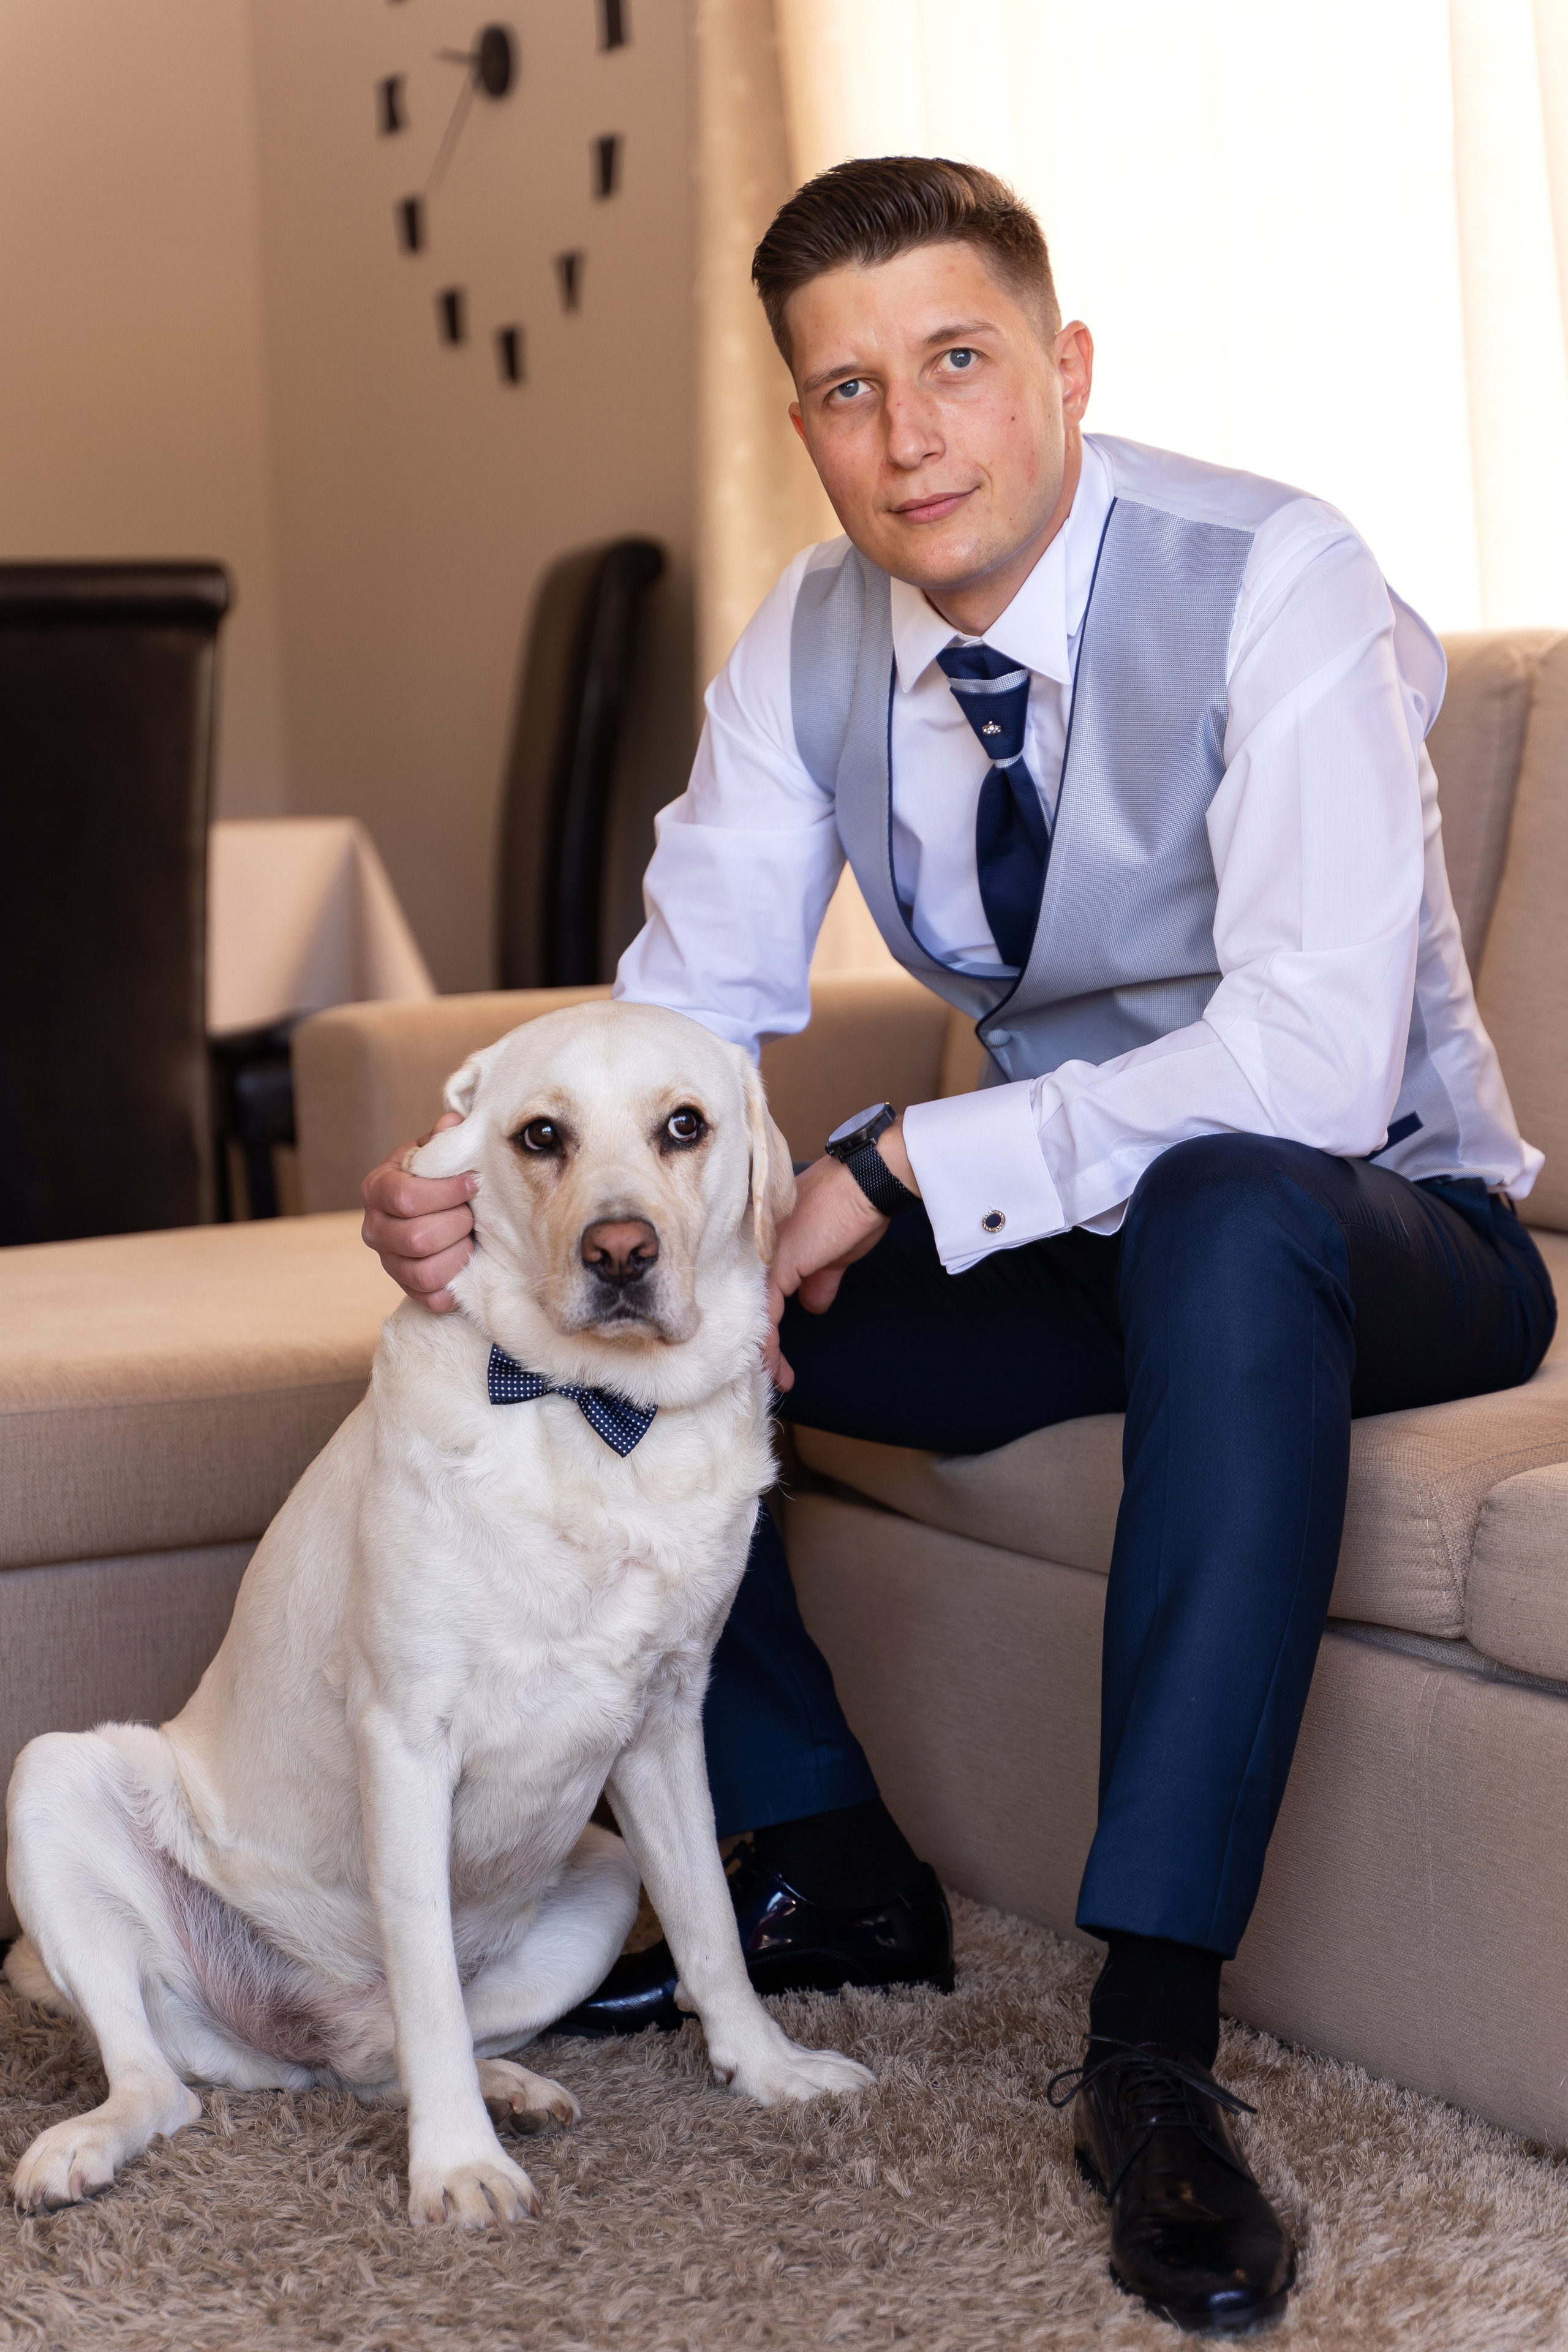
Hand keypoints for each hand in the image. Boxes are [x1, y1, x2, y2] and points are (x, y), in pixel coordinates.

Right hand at [360, 1111, 477, 1312]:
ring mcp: (389, 1263)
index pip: (407, 1198)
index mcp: (377, 1189)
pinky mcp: (408, 1289)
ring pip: (426, 1271)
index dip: (448, 1192)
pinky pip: (432, 1297)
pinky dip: (455, 1283)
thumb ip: (444, 1139)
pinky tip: (467, 1263)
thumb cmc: (436, 1177)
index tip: (474, 1182)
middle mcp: (374, 1229)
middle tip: (472, 1213)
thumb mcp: (436, 1152)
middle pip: (418, 1238)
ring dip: (460, 1253)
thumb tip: (453, 1123)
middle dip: (457, 1224)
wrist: (430, 1209)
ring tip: (470, 1237)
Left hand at [764, 1121, 919, 1390]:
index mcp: (771, 1245)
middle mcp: (760, 1251)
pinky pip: (768, 1318)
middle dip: (762, 1344)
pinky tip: (778, 1368)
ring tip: (777, 1378)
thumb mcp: (835, 1253)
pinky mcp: (778, 1267)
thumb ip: (819, 1278)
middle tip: (771, 1374)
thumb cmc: (854, 1208)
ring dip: (767, 1353)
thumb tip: (814, 1303)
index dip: (766, 1325)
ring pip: (757, 1316)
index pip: (761, 1293)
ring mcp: (766, 1257)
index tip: (774, 1353)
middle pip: (753, 1306)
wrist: (867, 1183)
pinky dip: (771, 1347)